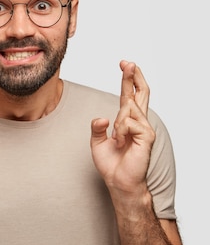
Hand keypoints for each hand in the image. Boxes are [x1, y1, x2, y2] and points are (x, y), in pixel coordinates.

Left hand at [90, 60, 155, 202]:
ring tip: (117, 138)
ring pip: (129, 109)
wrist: (118, 182)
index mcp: (127, 121)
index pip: (129, 95)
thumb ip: (97, 128)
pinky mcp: (147, 137)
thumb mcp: (97, 142)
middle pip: (140, 93)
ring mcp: (144, 128)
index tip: (124, 64)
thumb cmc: (111, 164)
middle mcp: (138, 122)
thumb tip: (102, 118)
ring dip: (119, 121)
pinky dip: (121, 130)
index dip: (128, 80)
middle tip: (128, 63)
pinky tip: (121, 141)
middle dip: (134, 76)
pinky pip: (130, 123)